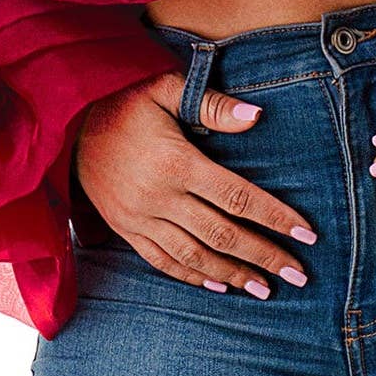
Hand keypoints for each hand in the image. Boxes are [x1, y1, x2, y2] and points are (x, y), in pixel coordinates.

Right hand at [72, 70, 319, 298]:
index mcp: (176, 161)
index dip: (276, 217)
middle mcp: (158, 196)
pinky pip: (162, 260)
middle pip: (222, 234)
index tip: (308, 235)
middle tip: (299, 274)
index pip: (238, 197)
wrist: (67, 117)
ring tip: (264, 288)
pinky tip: (217, 285)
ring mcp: (138, 217)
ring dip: (232, 274)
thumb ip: (212, 105)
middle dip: (264, 256)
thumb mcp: (167, 87)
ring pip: (194, 255)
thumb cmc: (126, 96)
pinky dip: (192, 276)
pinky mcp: (123, 227)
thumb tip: (257, 116)